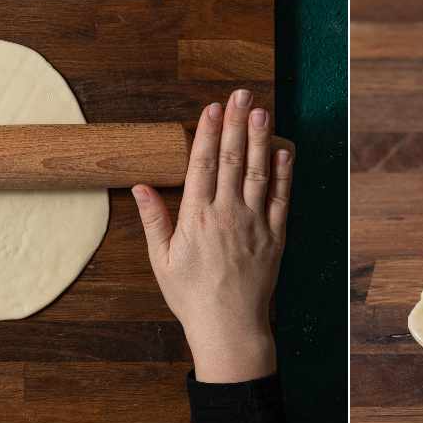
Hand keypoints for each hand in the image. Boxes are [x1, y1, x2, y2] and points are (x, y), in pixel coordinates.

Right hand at [132, 90, 292, 382]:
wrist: (229, 327)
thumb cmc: (191, 296)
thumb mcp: (162, 260)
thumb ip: (154, 220)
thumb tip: (140, 187)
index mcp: (196, 217)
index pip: (202, 164)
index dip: (207, 133)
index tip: (212, 108)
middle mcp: (227, 214)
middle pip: (231, 159)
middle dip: (236, 124)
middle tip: (240, 95)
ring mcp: (254, 223)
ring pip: (257, 171)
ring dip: (259, 139)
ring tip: (261, 112)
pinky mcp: (275, 235)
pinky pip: (280, 198)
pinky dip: (283, 173)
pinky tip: (283, 150)